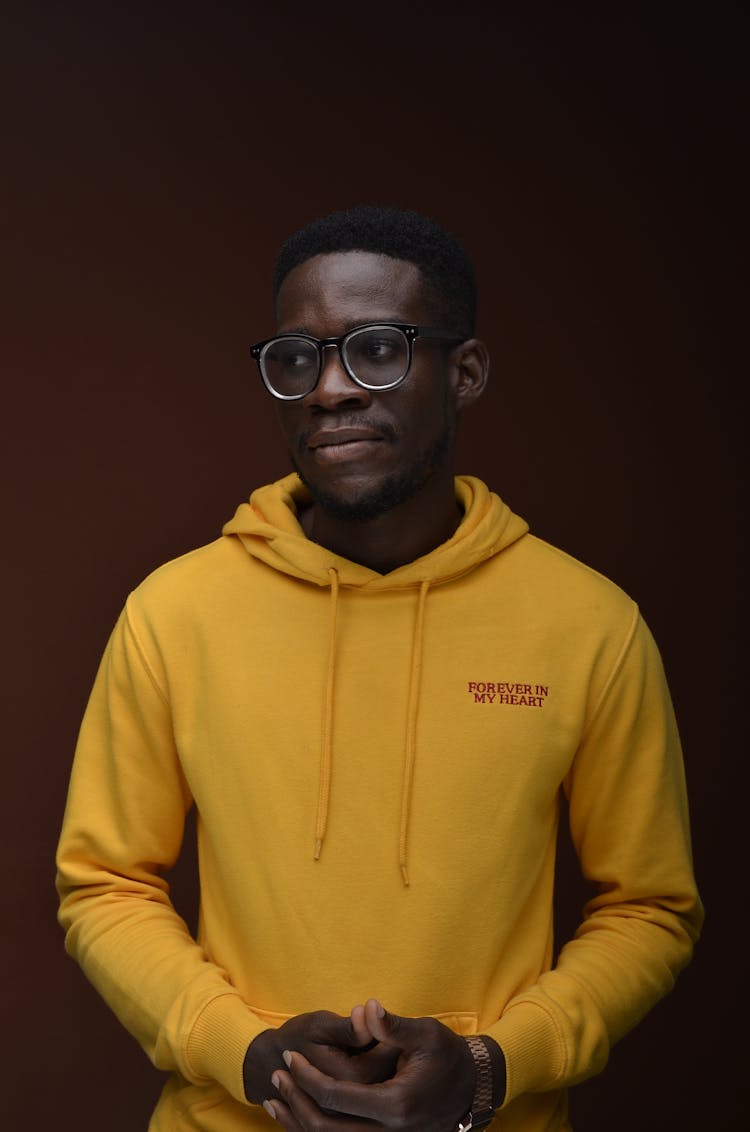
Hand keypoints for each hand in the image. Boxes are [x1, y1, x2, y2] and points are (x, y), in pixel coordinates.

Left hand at [263, 999, 474, 1130]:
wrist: (472, 1087)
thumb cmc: (446, 1055)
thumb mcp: (424, 1034)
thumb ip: (391, 1026)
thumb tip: (367, 1007)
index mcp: (395, 1105)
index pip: (336, 1097)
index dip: (307, 1076)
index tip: (290, 1056)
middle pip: (325, 1129)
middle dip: (296, 1102)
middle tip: (276, 1076)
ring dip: (298, 1122)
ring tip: (275, 1099)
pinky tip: (297, 1116)